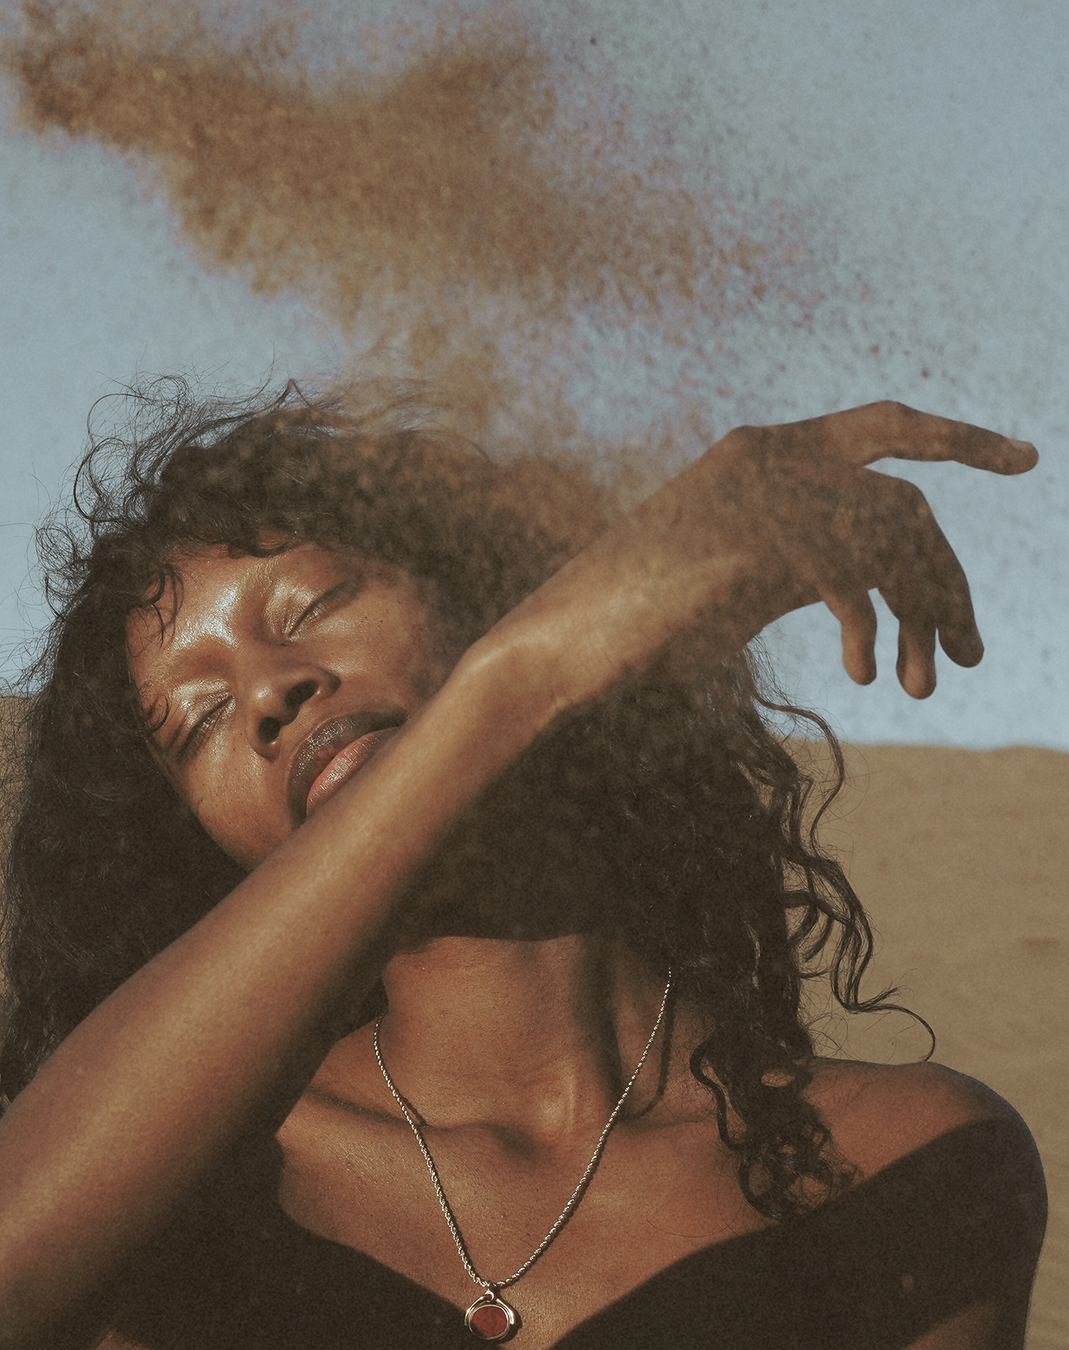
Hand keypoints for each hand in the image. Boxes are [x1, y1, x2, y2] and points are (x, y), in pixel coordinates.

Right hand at [656, 401, 1036, 697]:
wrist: (561, 650)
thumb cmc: (643, 625)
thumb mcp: (743, 580)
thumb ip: (806, 558)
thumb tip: (883, 580)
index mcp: (762, 451)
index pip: (883, 427)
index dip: (957, 437)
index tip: (1022, 459)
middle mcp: (768, 454)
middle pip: (905, 498)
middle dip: (949, 579)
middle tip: (972, 650)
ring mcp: (760, 490)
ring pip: (891, 540)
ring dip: (922, 620)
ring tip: (922, 687)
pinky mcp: (753, 537)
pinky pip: (853, 578)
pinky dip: (871, 631)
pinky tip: (864, 677)